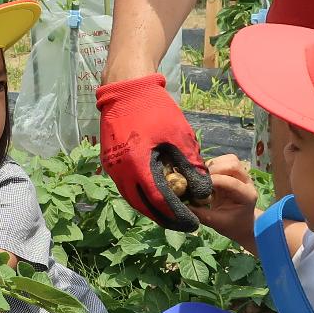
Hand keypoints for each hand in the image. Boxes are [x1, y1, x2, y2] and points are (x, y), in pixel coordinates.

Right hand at [97, 73, 211, 230]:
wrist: (126, 88)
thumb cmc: (155, 109)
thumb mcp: (179, 137)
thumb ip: (190, 166)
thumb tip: (203, 190)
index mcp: (137, 165)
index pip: (159, 200)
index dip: (177, 214)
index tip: (192, 223)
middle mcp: (120, 171)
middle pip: (143, 205)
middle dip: (163, 217)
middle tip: (182, 224)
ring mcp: (111, 167)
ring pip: (132, 197)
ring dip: (151, 208)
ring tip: (171, 214)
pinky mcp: (110, 161)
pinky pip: (126, 186)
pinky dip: (141, 194)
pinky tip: (155, 196)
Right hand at [190, 154, 258, 241]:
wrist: (242, 223)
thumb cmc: (231, 224)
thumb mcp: (216, 223)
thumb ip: (200, 214)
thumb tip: (181, 204)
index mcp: (246, 195)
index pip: (231, 182)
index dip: (213, 180)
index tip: (197, 185)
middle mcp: (247, 182)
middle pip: (233, 165)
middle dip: (214, 169)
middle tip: (200, 179)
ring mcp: (242, 175)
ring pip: (229, 159)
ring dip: (214, 165)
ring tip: (203, 176)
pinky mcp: (234, 172)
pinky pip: (224, 161)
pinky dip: (212, 164)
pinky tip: (205, 175)